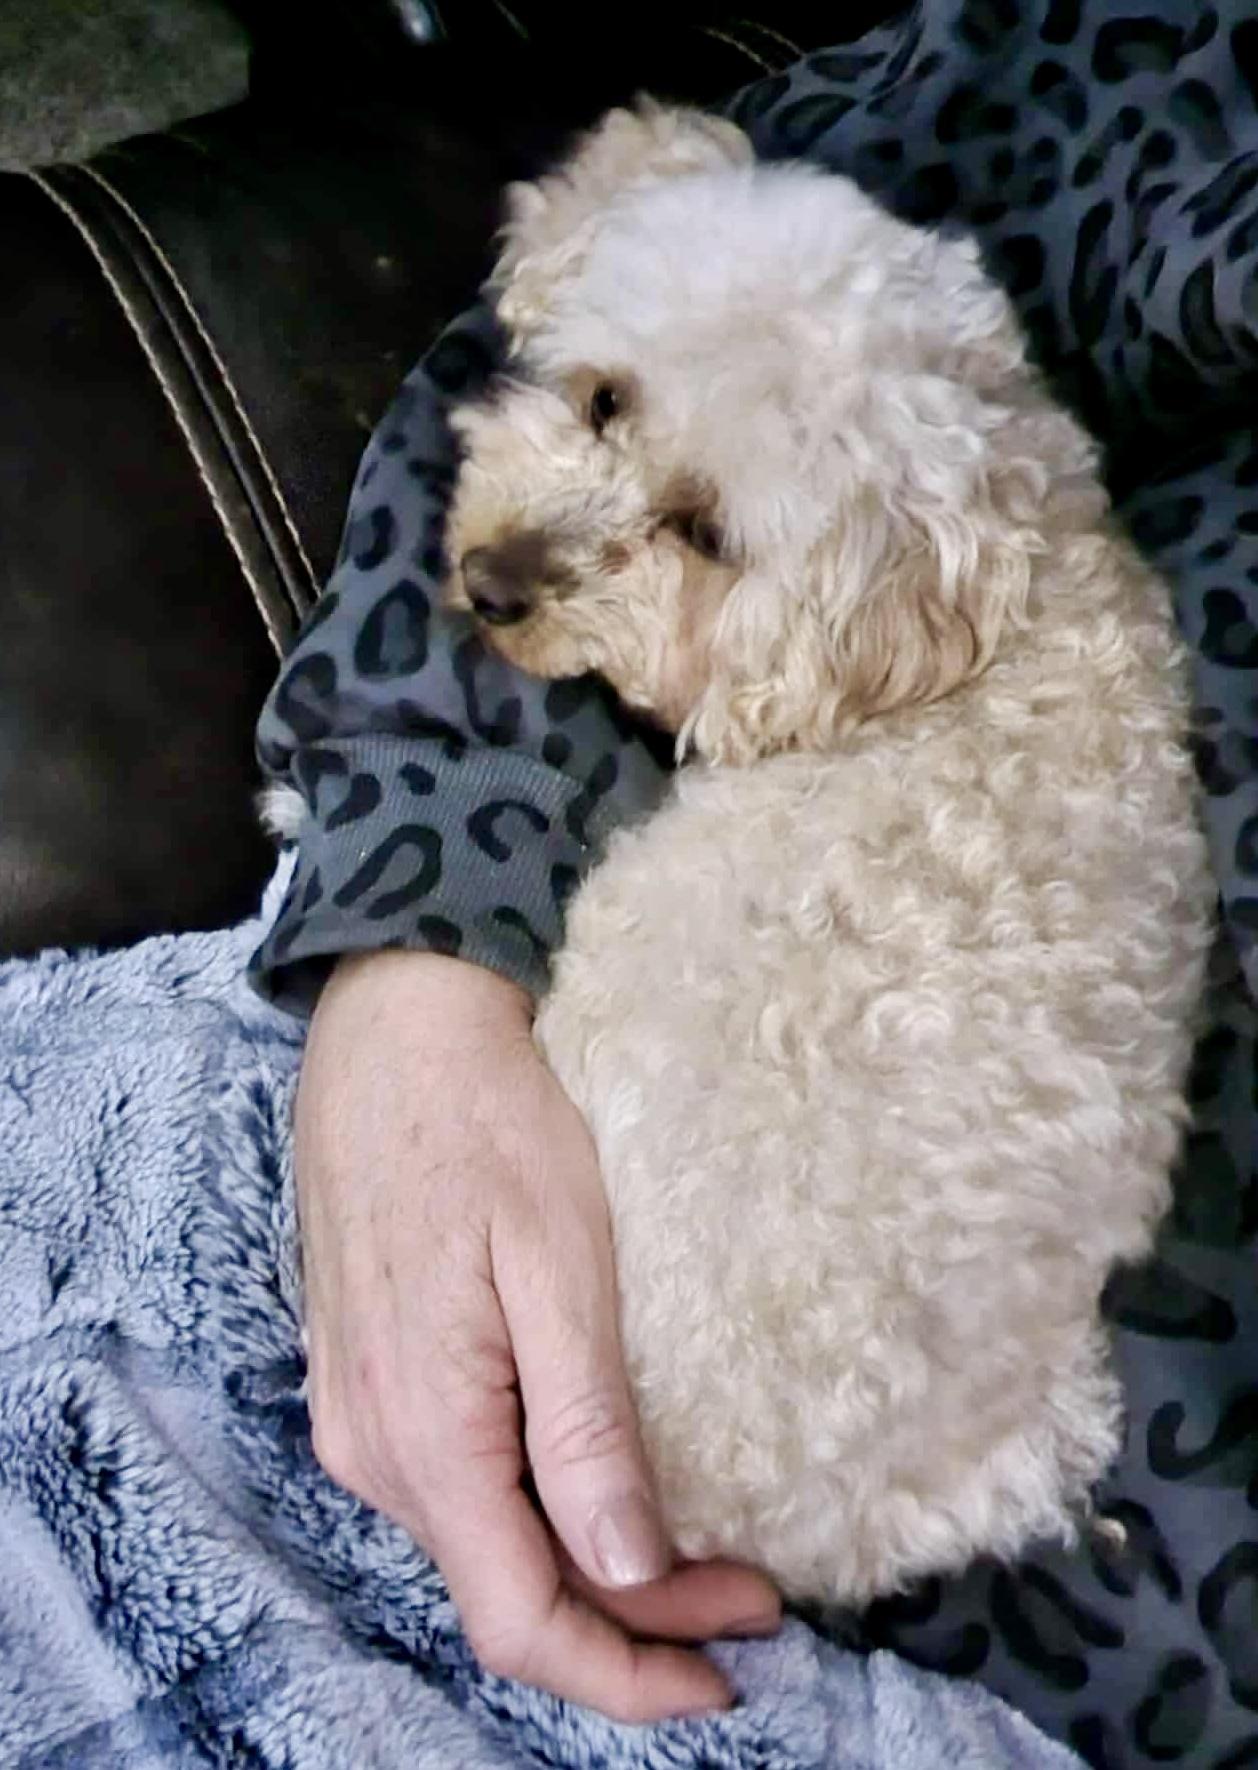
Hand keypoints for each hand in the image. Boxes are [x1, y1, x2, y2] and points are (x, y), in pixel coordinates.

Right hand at [295, 949, 780, 1721]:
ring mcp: (361, 1413)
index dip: (628, 1673)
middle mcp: (374, 1448)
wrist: (395, 1022)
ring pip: (483, 1542)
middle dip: (631, 1619)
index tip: (732, 1675)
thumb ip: (584, 1428)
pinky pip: (457, 1486)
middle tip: (751, 1597)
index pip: (523, 1619)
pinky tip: (600, 1487)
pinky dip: (538, 1513)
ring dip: (588, 1566)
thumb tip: (628, 1572)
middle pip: (507, 1590)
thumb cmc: (487, 1123)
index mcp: (424, 1432)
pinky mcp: (368, 1375)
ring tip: (697, 1553)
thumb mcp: (558, 1266)